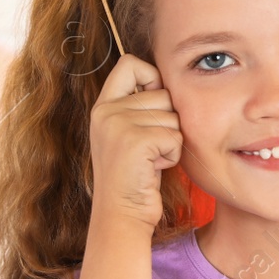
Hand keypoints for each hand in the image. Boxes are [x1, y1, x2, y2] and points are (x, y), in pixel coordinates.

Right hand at [89, 54, 181, 228]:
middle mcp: (106, 111)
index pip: (130, 63)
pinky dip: (173, 155)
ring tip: (150, 160)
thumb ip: (137, 107)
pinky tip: (154, 168)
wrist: (122, 214)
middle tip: (150, 149)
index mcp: (103, 106)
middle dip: (167, 122)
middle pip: (163, 93)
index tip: (154, 105)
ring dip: (171, 141)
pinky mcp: (136, 141)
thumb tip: (167, 80)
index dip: (152, 77)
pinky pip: (175, 136)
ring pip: (173, 116)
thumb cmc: (134, 177)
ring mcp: (118, 125)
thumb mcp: (126, 135)